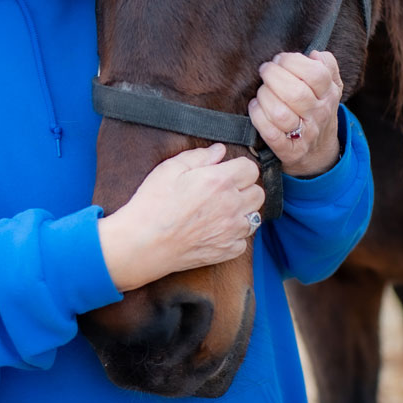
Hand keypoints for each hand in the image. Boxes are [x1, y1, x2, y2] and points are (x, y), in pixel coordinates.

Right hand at [98, 144, 263, 292]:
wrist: (143, 243)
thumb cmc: (153, 204)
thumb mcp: (170, 168)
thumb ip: (199, 156)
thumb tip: (219, 151)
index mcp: (220, 181)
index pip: (251, 168)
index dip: (239, 167)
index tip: (227, 171)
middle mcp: (232, 206)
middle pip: (258, 192)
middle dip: (245, 188)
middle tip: (225, 190)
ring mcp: (232, 231)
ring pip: (255, 216)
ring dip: (243, 211)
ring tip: (223, 210)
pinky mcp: (227, 251)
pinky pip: (244, 240)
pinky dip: (235, 235)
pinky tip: (218, 230)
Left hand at [248, 50, 342, 178]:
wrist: (318, 152)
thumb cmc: (317, 110)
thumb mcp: (331, 86)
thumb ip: (327, 65)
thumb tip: (314, 54)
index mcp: (329, 94)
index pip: (316, 74)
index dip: (293, 61)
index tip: (280, 59)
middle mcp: (319, 114)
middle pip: (295, 93)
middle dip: (273, 76)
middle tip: (265, 70)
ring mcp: (304, 134)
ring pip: (280, 113)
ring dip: (264, 96)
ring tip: (261, 91)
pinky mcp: (289, 151)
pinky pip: (270, 133)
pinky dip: (258, 117)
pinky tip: (255, 107)